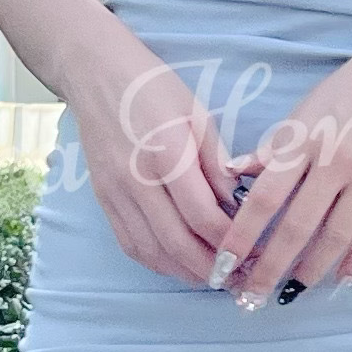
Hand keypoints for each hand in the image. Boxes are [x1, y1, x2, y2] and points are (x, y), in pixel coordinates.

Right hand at [72, 37, 254, 285]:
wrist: (95, 74)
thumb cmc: (152, 87)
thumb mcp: (197, 114)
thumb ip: (217, 162)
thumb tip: (236, 204)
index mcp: (167, 155)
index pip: (203, 217)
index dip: (232, 242)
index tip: (256, 250)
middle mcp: (137, 181)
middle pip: (178, 245)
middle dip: (214, 269)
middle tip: (242, 277)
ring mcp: (115, 194)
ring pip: (153, 253)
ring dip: (187, 273)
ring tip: (217, 277)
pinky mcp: (103, 200)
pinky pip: (131, 245)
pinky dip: (159, 263)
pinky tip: (182, 265)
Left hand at [208, 10, 351, 303]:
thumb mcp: (308, 105)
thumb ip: (274, 145)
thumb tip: (233, 173)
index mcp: (306, 138)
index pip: (265, 197)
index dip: (241, 235)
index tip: (223, 265)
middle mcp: (336, 160)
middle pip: (296, 227)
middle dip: (269, 268)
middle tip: (251, 299)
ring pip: (336, 237)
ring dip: (310, 271)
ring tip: (291, 292)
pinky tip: (342, 280)